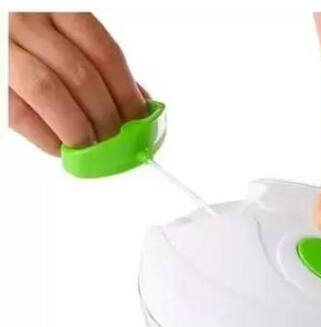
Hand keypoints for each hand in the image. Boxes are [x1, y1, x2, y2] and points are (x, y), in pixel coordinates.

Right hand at [9, 12, 146, 154]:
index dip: (127, 94)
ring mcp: (4, 48)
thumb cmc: (29, 41)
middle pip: (81, 76)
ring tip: (93, 149)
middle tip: (116, 142)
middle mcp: (28, 22)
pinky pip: (20, 113)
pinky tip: (63, 149)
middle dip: (106, 118)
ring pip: (49, 91)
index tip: (138, 122)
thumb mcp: (63, 36)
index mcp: (57, 9)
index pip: (105, 53)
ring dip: (79, 129)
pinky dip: (47, 138)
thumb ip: (98, 63)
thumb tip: (139, 102)